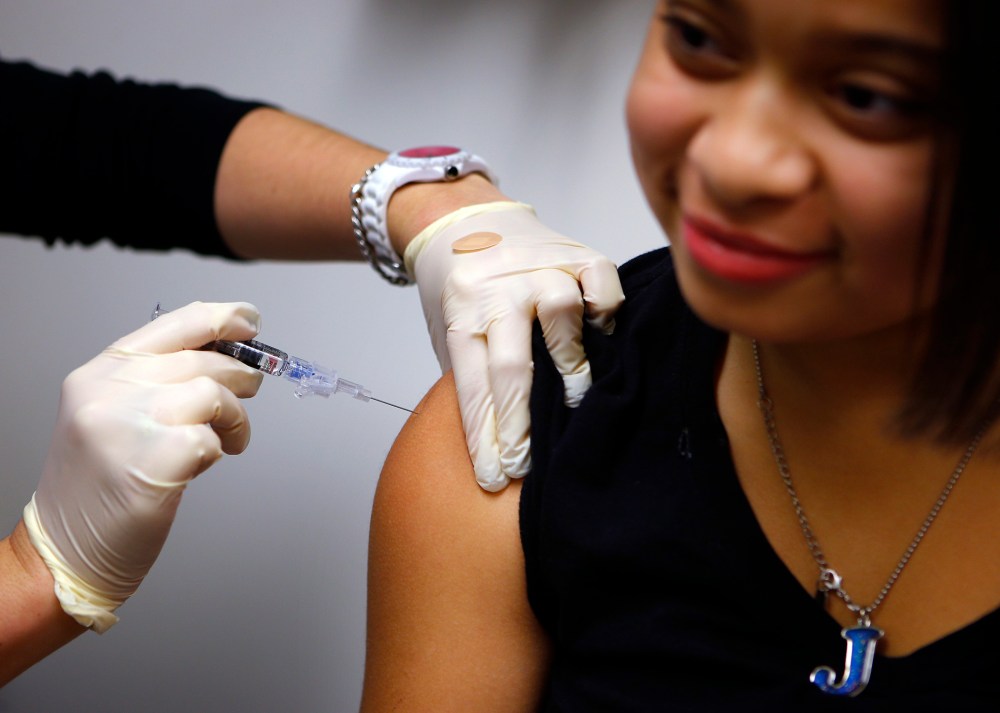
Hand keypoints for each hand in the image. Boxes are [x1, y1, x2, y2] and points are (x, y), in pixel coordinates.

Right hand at [22, 301, 263, 631]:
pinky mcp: (152, 462)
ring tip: (231, 438)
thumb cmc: (97, 486)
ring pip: (213, 393)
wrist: (65, 550)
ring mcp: (127, 425)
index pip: (175, 325)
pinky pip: (210, 439)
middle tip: (249, 391)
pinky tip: (201, 466)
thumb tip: (226, 355)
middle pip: (202, 359)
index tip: (249, 321)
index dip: (221, 317)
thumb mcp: (114, 414)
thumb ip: (159, 379)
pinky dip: (217, 451)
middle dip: (240, 374)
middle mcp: (108, 391)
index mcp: (100, 373)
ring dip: (235, 417)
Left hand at [407, 203, 623, 490]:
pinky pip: (601, 283)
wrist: (460, 213)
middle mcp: (500, 287)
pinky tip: (603, 334)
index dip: (485, 436)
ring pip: (562, 315)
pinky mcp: (577, 251)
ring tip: (575, 399)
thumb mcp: (447, 328)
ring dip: (571, 365)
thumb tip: (502, 435)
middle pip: (512, 364)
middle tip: (527, 465)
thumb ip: (474, 369)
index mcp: (462, 311)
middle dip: (520, 423)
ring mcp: (540, 266)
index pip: (472, 384)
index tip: (496, 476)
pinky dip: (606, 311)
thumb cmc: (458, 285)